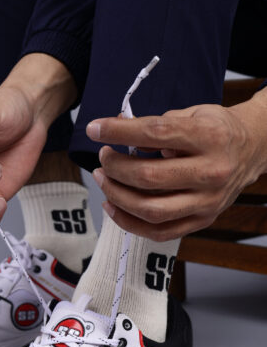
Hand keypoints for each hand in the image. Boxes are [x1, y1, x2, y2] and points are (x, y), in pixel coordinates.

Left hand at [86, 98, 266, 240]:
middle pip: (149, 177)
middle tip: (103, 158)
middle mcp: (211, 172)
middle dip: (115, 168)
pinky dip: (130, 222)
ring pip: (151, 210)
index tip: (95, 129)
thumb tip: (114, 128)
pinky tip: (114, 206)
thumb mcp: (192, 114)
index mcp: (209, 138)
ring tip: (103, 180)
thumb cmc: (217, 130)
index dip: (119, 132)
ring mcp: (207, 201)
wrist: (253, 150)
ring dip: (117, 196)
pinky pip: (160, 232)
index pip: (155, 134)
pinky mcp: (203, 220)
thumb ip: (156, 123)